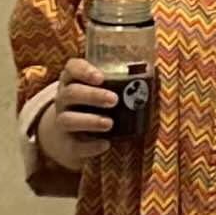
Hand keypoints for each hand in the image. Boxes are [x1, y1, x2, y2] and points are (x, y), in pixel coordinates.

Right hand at [36, 57, 121, 174]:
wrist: (73, 137)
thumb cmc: (96, 105)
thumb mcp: (103, 90)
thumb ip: (120, 81)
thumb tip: (153, 71)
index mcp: (73, 80)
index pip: (72, 68)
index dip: (84, 71)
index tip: (101, 78)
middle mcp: (64, 99)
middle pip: (71, 93)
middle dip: (93, 96)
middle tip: (114, 100)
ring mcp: (62, 121)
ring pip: (68, 119)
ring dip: (90, 120)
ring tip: (110, 123)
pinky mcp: (67, 144)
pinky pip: (75, 145)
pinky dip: (90, 146)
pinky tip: (105, 144)